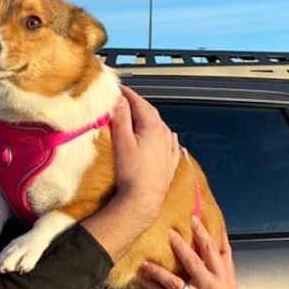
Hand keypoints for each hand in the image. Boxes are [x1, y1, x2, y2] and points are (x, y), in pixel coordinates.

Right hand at [110, 87, 180, 226]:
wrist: (143, 200)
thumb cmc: (131, 173)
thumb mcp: (122, 142)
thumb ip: (121, 118)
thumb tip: (119, 98)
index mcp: (153, 127)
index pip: (140, 102)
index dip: (128, 94)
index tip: (117, 88)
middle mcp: (165, 134)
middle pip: (151, 112)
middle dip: (137, 104)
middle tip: (123, 100)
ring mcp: (170, 148)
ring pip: (160, 126)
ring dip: (148, 119)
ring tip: (137, 117)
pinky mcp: (170, 162)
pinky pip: (170, 142)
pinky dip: (164, 135)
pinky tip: (167, 136)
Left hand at [138, 217, 240, 288]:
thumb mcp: (230, 278)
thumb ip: (223, 256)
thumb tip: (219, 230)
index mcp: (222, 274)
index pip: (213, 249)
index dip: (203, 233)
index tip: (193, 218)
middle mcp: (211, 285)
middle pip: (194, 262)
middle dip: (181, 247)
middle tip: (169, 232)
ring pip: (176, 283)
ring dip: (159, 272)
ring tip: (145, 263)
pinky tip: (143, 280)